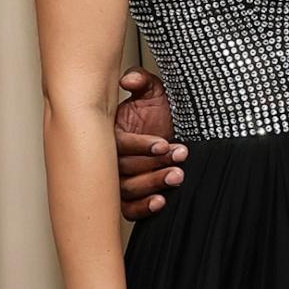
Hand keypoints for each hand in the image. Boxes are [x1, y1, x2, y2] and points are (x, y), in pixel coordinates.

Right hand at [114, 67, 185, 220]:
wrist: (172, 127)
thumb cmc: (158, 112)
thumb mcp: (152, 91)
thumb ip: (141, 81)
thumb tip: (128, 79)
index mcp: (111, 134)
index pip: (118, 144)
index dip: (140, 145)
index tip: (164, 143)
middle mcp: (111, 158)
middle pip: (123, 170)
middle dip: (152, 167)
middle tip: (178, 159)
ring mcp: (118, 177)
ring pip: (127, 189)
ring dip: (153, 183)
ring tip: (177, 175)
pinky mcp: (128, 195)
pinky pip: (128, 209)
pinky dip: (142, 208)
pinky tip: (160, 201)